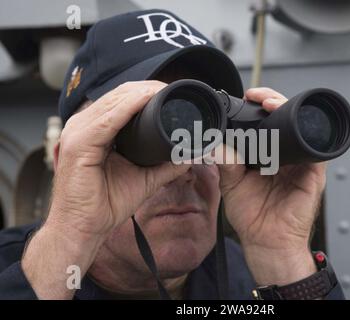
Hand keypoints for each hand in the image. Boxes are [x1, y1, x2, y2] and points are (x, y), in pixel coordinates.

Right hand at [48, 81, 190, 236]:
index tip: (171, 92)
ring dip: (141, 93)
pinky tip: (147, 99)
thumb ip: (165, 165)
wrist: (83, 228)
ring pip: (113, 102)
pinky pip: (107, 120)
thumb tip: (189, 156)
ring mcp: (77, 133)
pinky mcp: (78, 144)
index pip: (120, 102)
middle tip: (173, 88)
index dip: (145, 94)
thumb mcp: (144, 179)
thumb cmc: (105, 204)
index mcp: (94, 131)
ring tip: (164, 89)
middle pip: (117, 96)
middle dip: (147, 90)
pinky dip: (128, 107)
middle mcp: (83, 126)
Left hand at [218, 87, 325, 285]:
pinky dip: (305, 132)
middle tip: (257, 97)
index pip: (267, 124)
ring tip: (270, 104)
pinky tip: (291, 121)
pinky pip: (316, 148)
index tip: (247, 97)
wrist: (266, 241)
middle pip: (285, 119)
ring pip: (300, 127)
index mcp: (267, 156)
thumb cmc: (252, 215)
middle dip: (272, 102)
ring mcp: (300, 162)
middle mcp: (285, 155)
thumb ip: (226, 162)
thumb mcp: (232, 184)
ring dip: (288, 109)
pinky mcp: (313, 173)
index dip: (259, 108)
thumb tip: (216, 142)